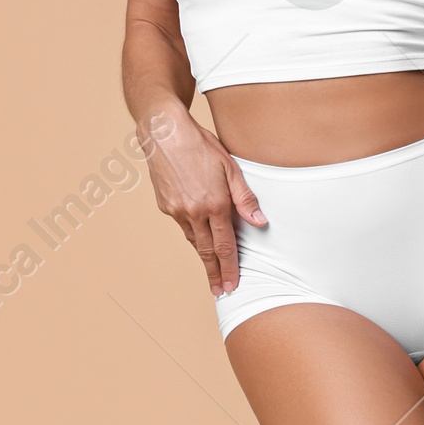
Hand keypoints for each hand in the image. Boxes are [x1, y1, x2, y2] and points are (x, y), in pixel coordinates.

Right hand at [140, 110, 265, 297]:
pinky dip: (193, 235)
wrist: (164, 132)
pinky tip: (199, 239)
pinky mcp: (165, 205)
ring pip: (193, 240)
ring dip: (203, 257)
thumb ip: (245, 199)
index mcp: (214, 204)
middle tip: (220, 291)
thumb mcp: (231, 168)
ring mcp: (176, 210)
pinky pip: (182, 226)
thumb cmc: (201, 145)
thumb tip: (259, 223)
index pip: (224, 246)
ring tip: (212, 271)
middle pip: (206, 251)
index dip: (229, 268)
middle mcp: (193, 211)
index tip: (232, 285)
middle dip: (215, 273)